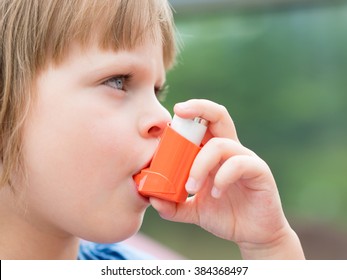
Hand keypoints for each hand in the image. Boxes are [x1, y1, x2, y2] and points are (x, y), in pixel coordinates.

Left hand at [150, 99, 303, 258]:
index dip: (188, 114)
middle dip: (199, 107)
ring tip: (191, 187)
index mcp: (213, 154)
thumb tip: (151, 198)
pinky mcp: (259, 172)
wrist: (253, 235)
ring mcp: (246, 159)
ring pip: (221, 144)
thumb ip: (173, 205)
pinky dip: (222, 177)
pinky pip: (239, 164)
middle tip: (179, 111)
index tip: (171, 114)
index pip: (203, 124)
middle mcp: (230, 151)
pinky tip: (215, 194)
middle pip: (218, 116)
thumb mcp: (193, 210)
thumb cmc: (224, 215)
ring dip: (200, 164)